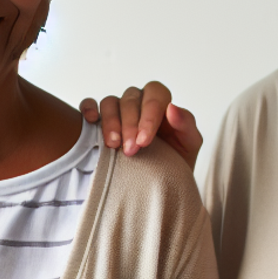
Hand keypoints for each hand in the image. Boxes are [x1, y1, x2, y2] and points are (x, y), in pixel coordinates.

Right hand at [80, 82, 202, 168]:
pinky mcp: (101, 120)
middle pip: (130, 99)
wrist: (162, 183)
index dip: (149, 115)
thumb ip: (186, 125)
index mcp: (162, 104)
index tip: (145, 141)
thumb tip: (173, 108)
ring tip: (112, 145)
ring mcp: (119, 110)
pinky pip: (90, 104)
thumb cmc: (177, 161)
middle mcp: (139, 103)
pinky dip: (88, 108)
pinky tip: (91, 121)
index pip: (155, 95)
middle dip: (130, 125)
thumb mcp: (189, 145)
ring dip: (110, 122)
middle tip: (130, 150)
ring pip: (110, 102)